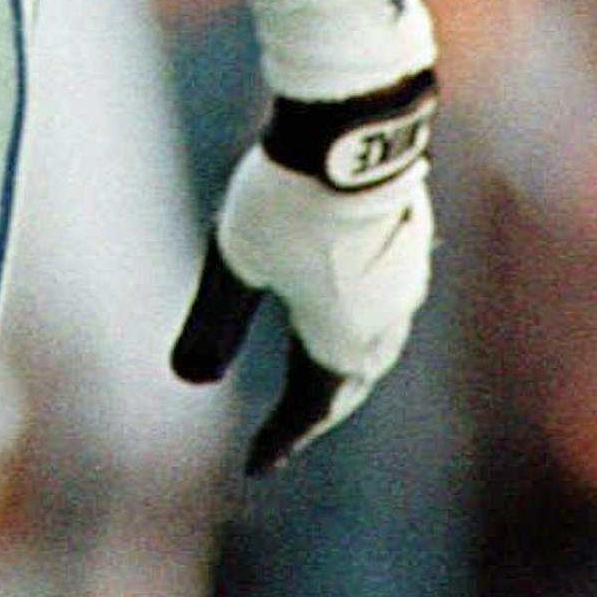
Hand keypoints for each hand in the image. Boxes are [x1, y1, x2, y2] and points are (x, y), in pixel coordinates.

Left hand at [171, 73, 435, 474]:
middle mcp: (383, 320)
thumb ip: (213, 326)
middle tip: (293, 429)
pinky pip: (387, 301)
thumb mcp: (234, 266)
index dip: (281, 439)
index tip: (256, 466)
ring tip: (323, 372)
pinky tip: (349, 298)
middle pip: (350, 380)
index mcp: (341, 341)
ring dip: (345, 365)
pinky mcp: (408, 240)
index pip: (310, 407)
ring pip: (376, 341)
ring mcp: (404, 279)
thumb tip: (188, 382)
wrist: (351, 130)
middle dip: (319, 408)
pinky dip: (360, 319)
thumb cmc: (287, 203)